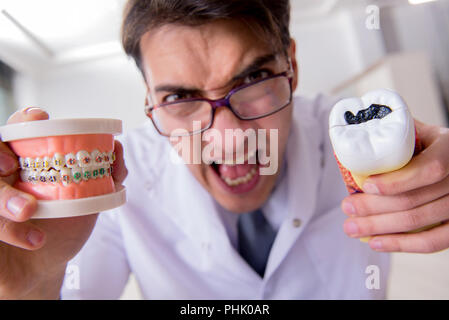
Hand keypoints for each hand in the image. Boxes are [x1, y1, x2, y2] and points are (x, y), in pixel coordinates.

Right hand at [0, 108, 126, 298]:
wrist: (43, 267)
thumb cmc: (63, 228)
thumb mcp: (88, 203)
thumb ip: (106, 176)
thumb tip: (116, 147)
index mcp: (28, 163)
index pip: (20, 130)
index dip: (25, 119)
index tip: (40, 119)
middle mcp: (4, 176)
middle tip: (13, 168)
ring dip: (4, 197)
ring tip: (28, 212)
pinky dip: (8, 228)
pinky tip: (34, 240)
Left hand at [341, 119, 448, 252]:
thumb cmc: (433, 147)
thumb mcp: (421, 132)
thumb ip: (395, 132)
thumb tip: (354, 134)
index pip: (428, 169)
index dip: (395, 181)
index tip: (366, 186)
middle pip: (414, 200)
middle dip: (373, 207)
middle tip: (347, 208)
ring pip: (418, 222)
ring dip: (379, 227)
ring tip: (351, 227)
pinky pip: (433, 242)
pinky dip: (402, 245)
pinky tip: (376, 242)